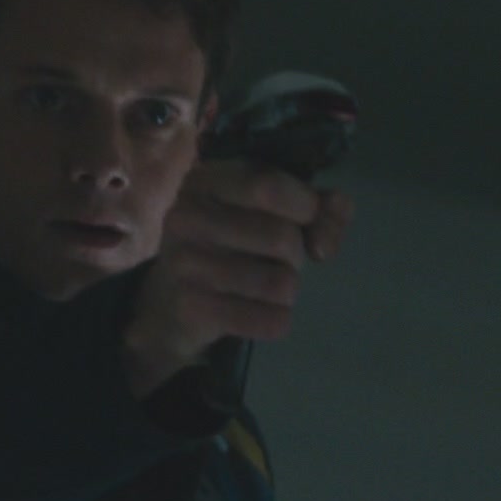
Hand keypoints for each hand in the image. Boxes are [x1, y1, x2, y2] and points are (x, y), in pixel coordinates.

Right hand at [122, 160, 352, 396]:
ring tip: (269, 286)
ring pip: (279, 283)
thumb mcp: (272, 210)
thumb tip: (326, 241)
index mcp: (208, 180)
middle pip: (281, 238)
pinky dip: (277, 320)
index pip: (268, 185)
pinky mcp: (190, 307)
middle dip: (297, 254)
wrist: (174, 301)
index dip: (305, 205)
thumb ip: (318, 208)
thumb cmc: (234, 243)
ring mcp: (184, 262)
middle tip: (281, 260)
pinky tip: (264, 313)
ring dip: (288, 289)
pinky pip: (268, 320)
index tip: (310, 219)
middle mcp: (187, 216)